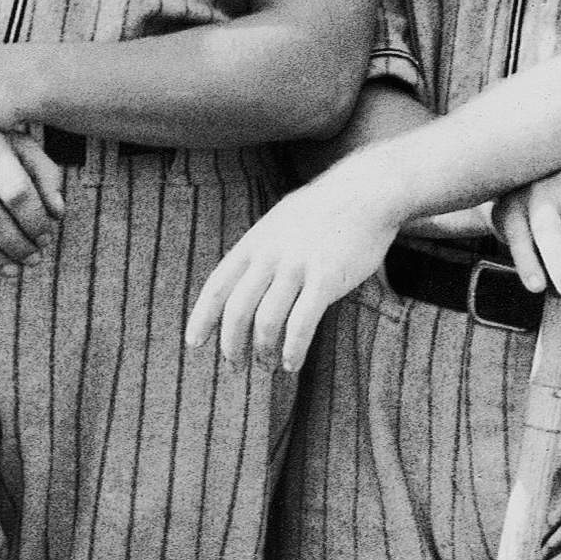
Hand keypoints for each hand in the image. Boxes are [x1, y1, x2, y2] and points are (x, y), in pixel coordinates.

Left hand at [185, 166, 401, 371]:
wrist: (365, 192)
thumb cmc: (322, 211)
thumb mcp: (278, 222)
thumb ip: (259, 250)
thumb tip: (242, 278)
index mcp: (254, 244)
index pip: (217, 286)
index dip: (203, 317)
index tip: (194, 342)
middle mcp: (269, 256)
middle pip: (238, 309)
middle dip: (231, 343)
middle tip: (234, 365)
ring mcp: (297, 267)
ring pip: (267, 320)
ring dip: (263, 350)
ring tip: (266, 367)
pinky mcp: (326, 279)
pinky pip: (302, 322)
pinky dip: (293, 348)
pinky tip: (292, 364)